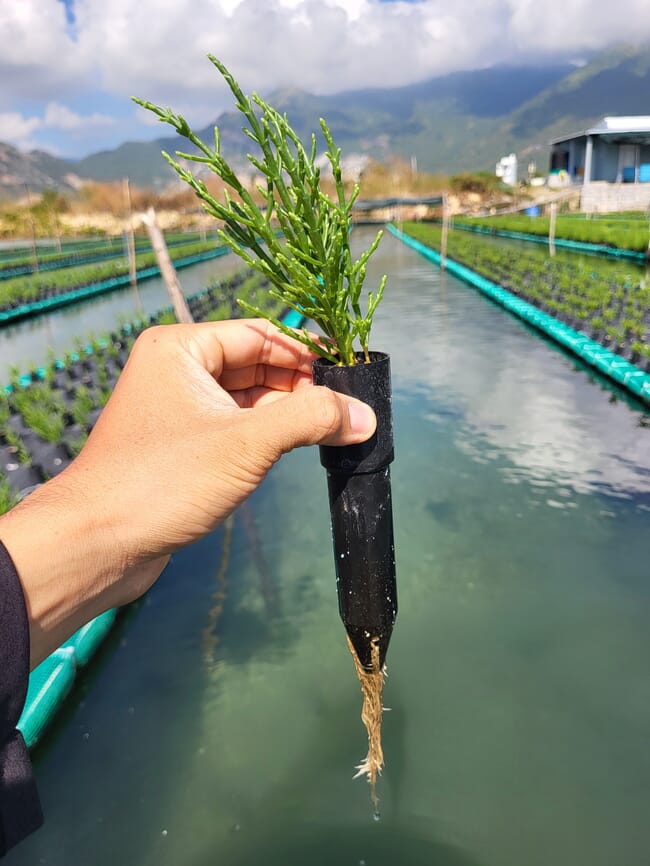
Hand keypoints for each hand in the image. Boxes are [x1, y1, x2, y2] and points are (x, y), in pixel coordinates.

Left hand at [0, 320, 376, 665]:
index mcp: (182, 348)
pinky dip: (267, 436)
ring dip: (288, 415)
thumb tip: (366, 415)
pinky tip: (298, 449)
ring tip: (335, 431)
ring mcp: (178, 409)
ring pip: (248, 400)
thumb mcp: (246, 443)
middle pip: (257, 366)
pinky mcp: (182, 446)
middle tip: (350, 410)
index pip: (261, 335)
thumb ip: (310, 419)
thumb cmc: (163, 481)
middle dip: (302, 387)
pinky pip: (235, 428)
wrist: (96, 544)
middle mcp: (177, 370)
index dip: (308, 354)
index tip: (352, 376)